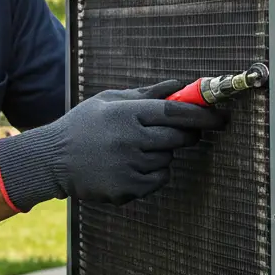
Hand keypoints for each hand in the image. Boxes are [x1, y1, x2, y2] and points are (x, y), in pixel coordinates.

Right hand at [0, 79, 229, 209]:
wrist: (52, 159)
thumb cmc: (85, 125)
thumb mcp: (111, 100)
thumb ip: (148, 93)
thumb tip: (181, 85)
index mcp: (127, 114)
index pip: (176, 112)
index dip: (203, 114)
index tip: (221, 116)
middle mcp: (130, 140)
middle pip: (179, 138)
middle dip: (188, 134)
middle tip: (186, 131)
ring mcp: (129, 167)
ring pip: (168, 160)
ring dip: (163, 154)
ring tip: (136, 148)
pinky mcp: (127, 189)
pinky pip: (158, 180)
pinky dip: (154, 173)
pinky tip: (130, 165)